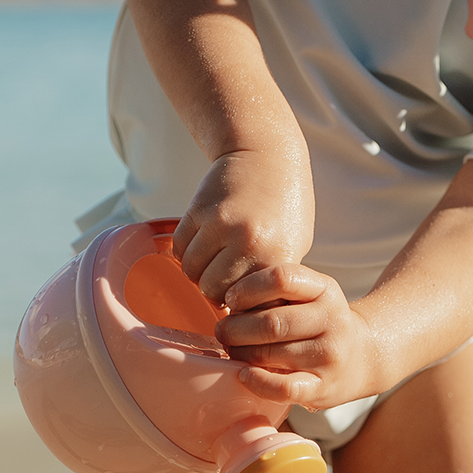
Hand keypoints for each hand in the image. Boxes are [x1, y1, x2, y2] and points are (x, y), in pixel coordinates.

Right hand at [172, 147, 312, 308]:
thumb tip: (249, 315)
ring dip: (198, 271)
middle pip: (212, 291)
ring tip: (213, 259)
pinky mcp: (199, 210)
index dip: (241, 307)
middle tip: (224, 277)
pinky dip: (185, 251)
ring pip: (192, 271)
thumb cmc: (285, 207)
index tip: (241, 301)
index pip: (247, 305)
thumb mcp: (293, 247)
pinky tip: (202, 242)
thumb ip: (270, 280)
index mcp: (277, 257)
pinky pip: (179, 248)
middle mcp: (249, 243)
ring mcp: (221, 225)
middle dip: (215, 290)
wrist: (267, 157)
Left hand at [216, 264, 388, 409]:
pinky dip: (258, 382)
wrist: (364, 357)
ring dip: (240, 354)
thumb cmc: (321, 323)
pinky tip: (244, 375)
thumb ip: (278, 291)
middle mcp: (332, 321)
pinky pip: (284, 388)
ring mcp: (329, 356)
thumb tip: (229, 303)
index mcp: (325, 290)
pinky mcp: (323, 387)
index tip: (231, 300)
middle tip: (223, 332)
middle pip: (270, 322)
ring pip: (270, 353)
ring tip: (233, 351)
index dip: (247, 288)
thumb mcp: (311, 295)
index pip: (281, 278)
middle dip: (235, 328)